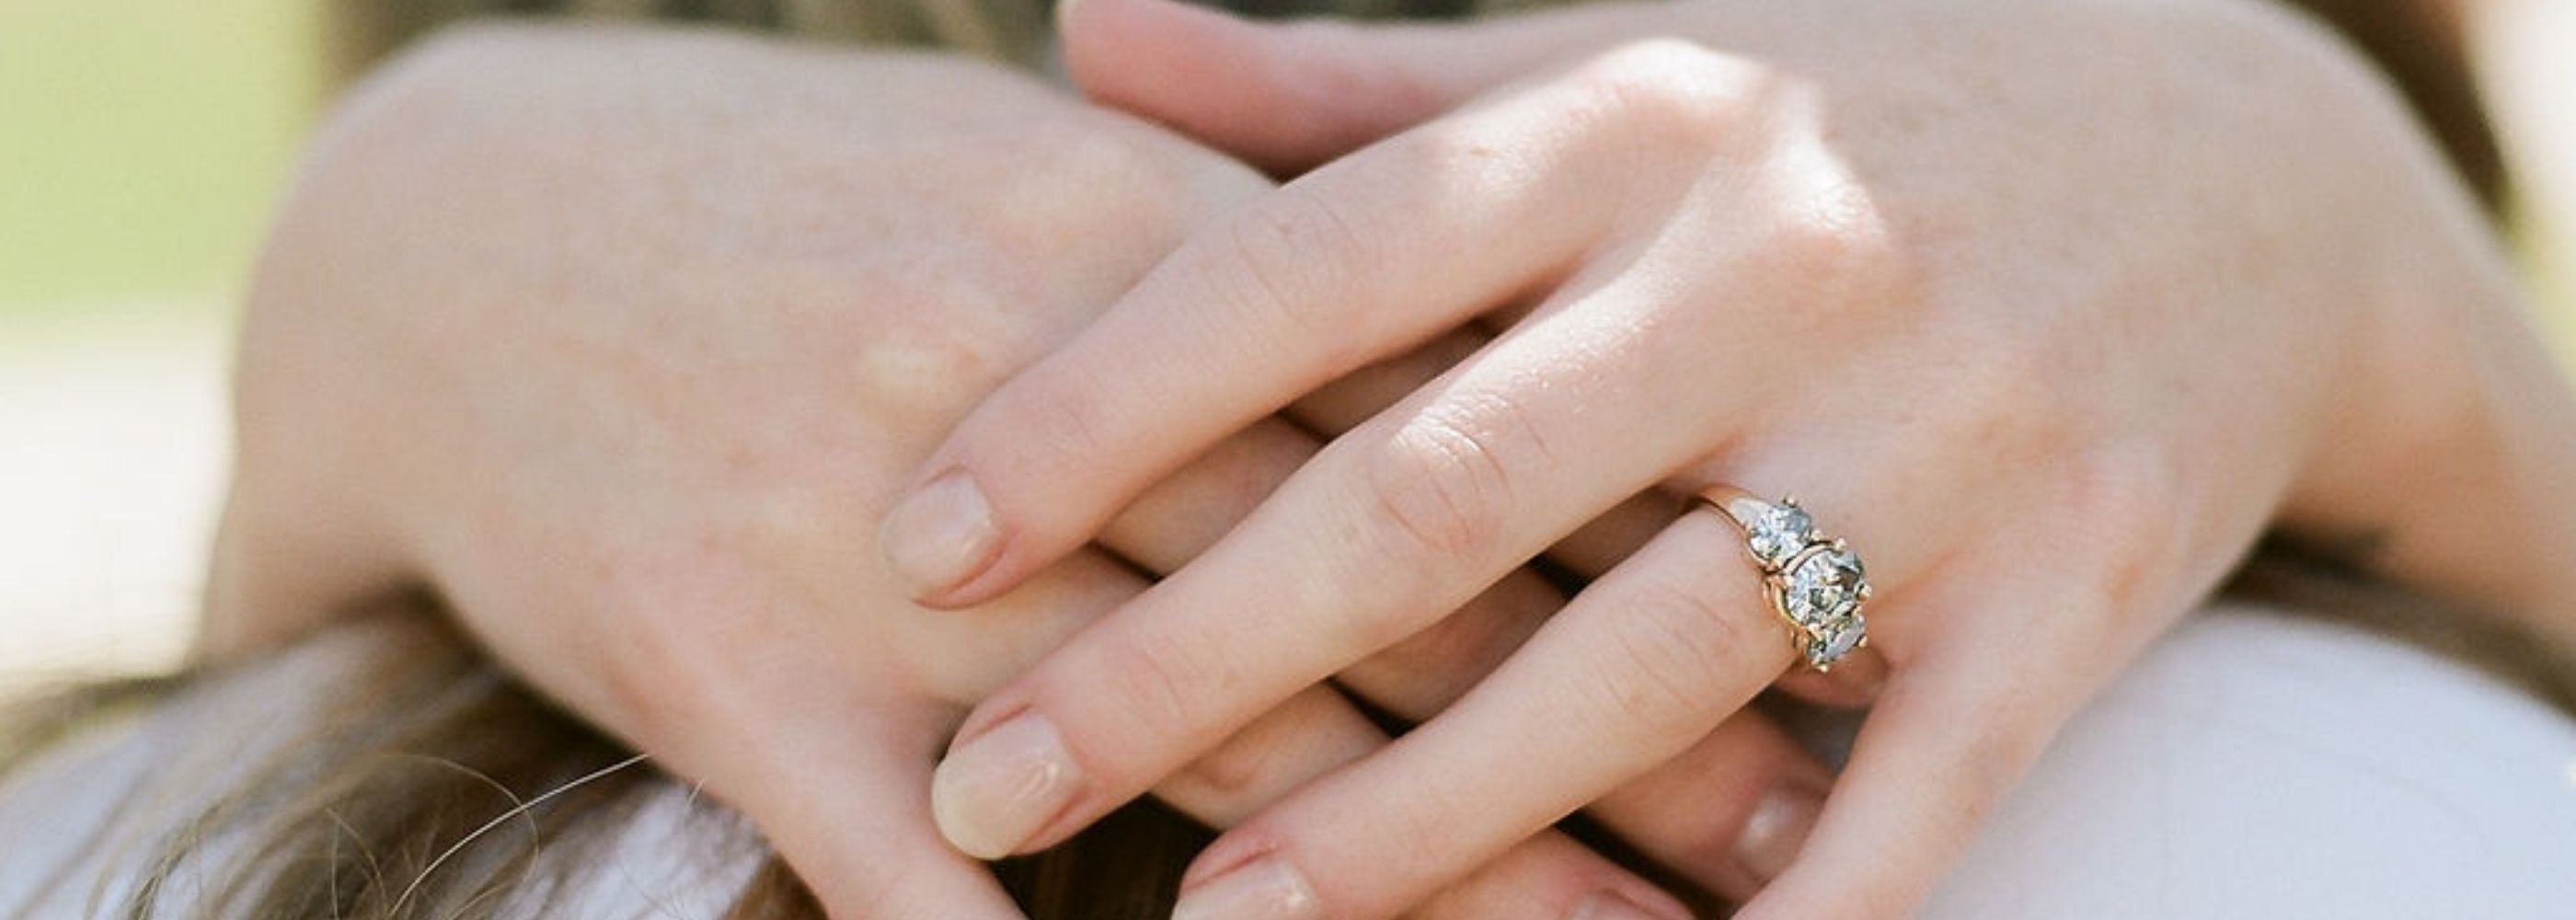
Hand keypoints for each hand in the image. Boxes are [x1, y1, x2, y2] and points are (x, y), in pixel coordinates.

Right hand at [208, 23, 1793, 917]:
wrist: (464, 229)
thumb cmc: (796, 207)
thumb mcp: (1029, 181)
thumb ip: (1252, 258)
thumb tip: (1485, 343)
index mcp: (1135, 234)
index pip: (1438, 401)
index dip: (1637, 522)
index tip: (1818, 616)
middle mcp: (1044, 389)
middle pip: (1374, 587)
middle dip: (1595, 720)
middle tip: (1778, 823)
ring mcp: (893, 552)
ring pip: (1205, 750)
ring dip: (1422, 882)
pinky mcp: (745, 681)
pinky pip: (934, 881)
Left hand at [898, 0, 2531, 914]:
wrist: (2245, 157)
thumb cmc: (1844, 113)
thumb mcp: (1608, 58)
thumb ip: (1335, 81)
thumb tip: (1072, 32)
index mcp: (1627, 119)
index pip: (1308, 265)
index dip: (1101, 408)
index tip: (917, 540)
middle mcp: (1770, 269)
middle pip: (1438, 492)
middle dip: (1194, 657)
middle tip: (982, 780)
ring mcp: (1932, 440)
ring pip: (1638, 664)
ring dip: (1418, 820)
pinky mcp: (2073, 591)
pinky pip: (1904, 803)